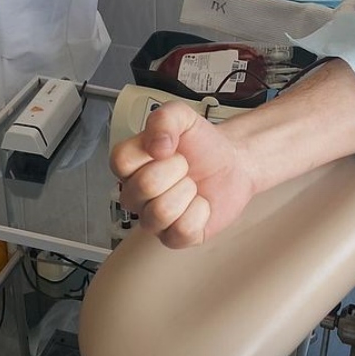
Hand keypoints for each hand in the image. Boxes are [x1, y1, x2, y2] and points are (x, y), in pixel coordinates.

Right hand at [110, 101, 254, 248]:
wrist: (233, 163)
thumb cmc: (203, 145)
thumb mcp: (184, 117)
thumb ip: (165, 118)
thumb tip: (155, 146)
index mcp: (131, 165)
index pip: (121, 162)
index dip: (153, 152)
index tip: (171, 148)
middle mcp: (136, 194)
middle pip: (144, 187)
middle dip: (177, 170)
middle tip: (186, 167)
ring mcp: (153, 218)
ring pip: (160, 213)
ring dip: (188, 193)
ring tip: (193, 185)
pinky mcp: (175, 237)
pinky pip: (181, 231)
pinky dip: (200, 213)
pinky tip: (201, 204)